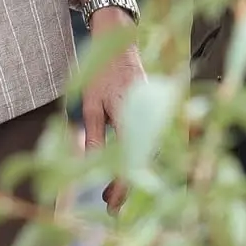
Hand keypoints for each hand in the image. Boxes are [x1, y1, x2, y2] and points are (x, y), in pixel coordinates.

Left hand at [81, 5, 145, 214]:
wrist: (119, 41)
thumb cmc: (101, 73)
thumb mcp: (91, 105)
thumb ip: (94, 137)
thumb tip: (91, 169)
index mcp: (130, 115)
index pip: (131, 161)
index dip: (122, 187)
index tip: (110, 204)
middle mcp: (147, 115)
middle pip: (144, 161)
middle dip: (128, 185)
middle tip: (109, 203)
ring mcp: (153, 112)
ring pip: (149, 152)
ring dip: (134, 172)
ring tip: (114, 190)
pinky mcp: (154, 111)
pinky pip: (150, 141)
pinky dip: (140, 158)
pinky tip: (126, 166)